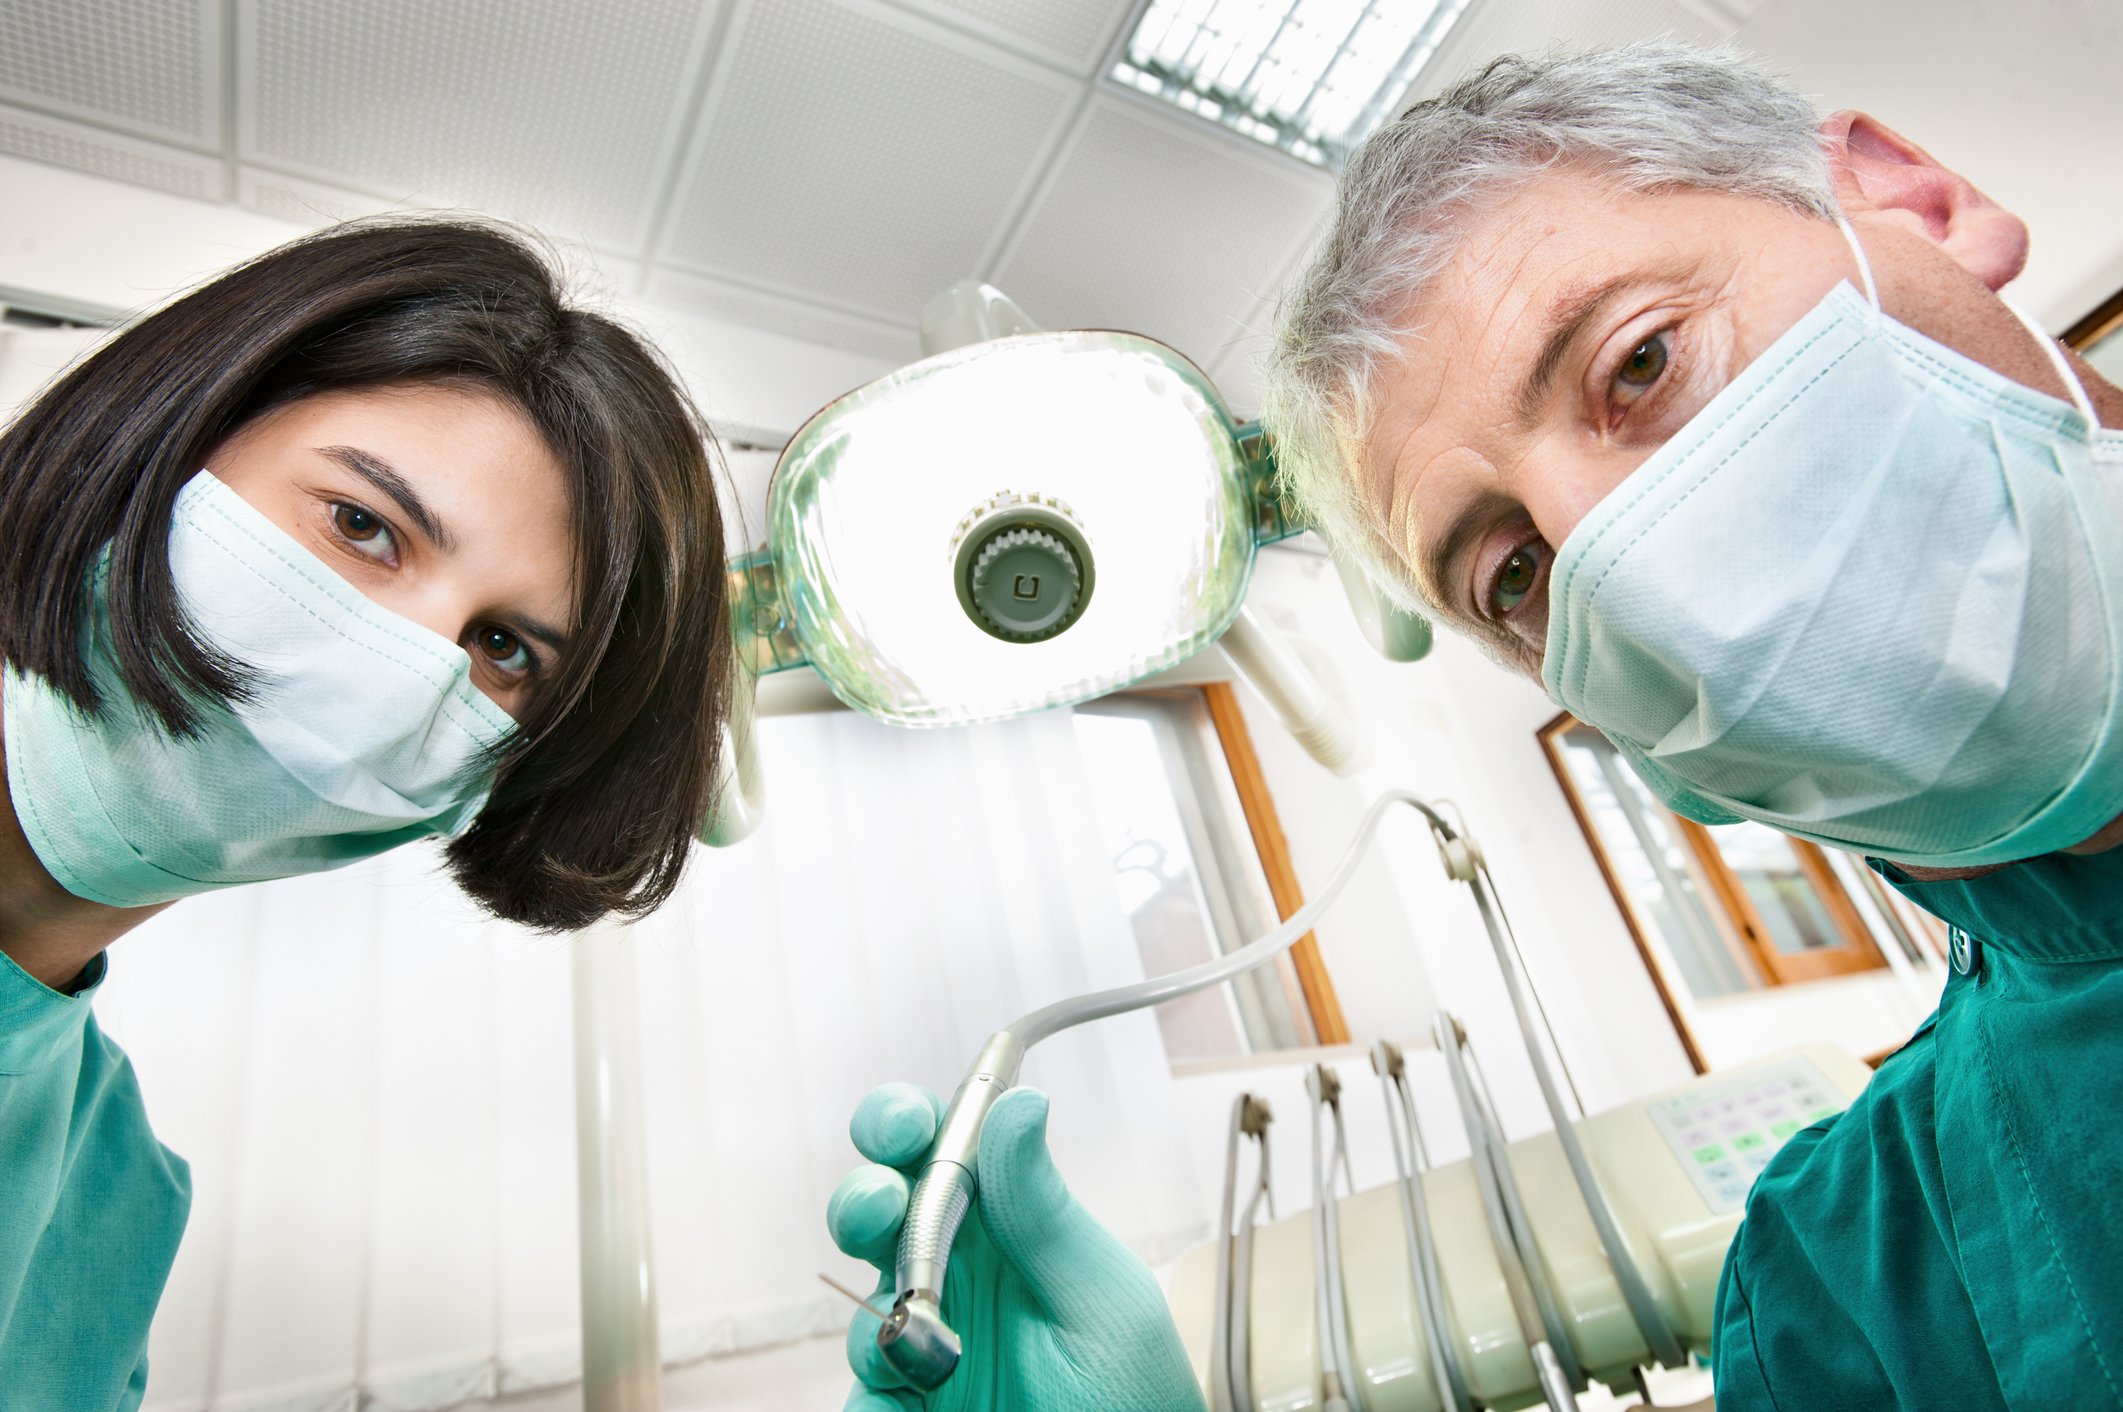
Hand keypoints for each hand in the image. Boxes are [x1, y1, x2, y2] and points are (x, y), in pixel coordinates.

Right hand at [826, 1082, 1207, 1411]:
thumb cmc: (1136, 1389)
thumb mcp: (1099, 1298)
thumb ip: (1043, 1210)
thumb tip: (1018, 1103)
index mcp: (1005, 1225)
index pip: (941, 1149)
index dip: (905, 1122)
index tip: (903, 1127)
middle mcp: (957, 1274)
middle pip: (877, 1213)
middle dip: (861, 1200)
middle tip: (879, 1211)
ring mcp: (929, 1342)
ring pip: (860, 1312)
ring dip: (874, 1326)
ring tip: (920, 1359)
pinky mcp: (910, 1407)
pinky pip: (864, 1398)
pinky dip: (871, 1404)